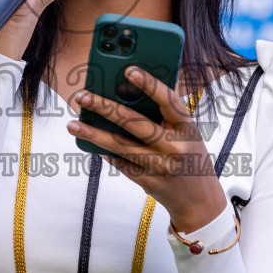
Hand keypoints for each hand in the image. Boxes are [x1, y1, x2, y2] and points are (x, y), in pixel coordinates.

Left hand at [65, 65, 227, 232]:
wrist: (200, 201)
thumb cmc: (190, 157)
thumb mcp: (187, 134)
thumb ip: (164, 118)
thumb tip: (124, 96)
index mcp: (187, 129)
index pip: (168, 101)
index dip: (150, 84)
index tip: (129, 71)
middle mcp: (175, 148)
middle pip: (134, 123)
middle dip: (105, 107)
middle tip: (82, 96)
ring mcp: (160, 167)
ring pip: (120, 146)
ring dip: (93, 133)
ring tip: (72, 123)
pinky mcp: (148, 182)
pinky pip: (120, 163)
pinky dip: (105, 151)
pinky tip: (90, 141)